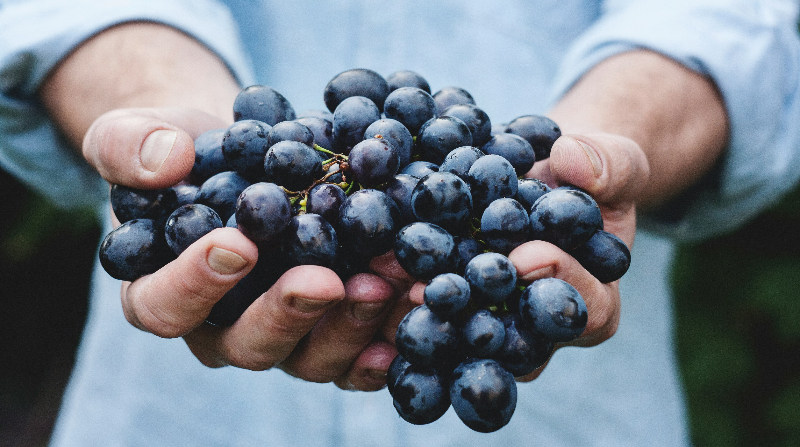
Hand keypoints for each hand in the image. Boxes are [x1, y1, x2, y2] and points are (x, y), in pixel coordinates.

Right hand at [84, 107, 397, 390]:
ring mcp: (282, 336)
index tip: (239, 244)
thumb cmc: (183, 153)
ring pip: (311, 357)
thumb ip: (130, 146)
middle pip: (247, 345)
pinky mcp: (329, 331)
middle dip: (289, 314)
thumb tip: (166, 160)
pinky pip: (358, 354)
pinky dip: (389, 337)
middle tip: (326, 281)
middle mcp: (221, 329)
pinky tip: (416, 309)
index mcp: (161, 293)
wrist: (244, 158)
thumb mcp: (139, 136)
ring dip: (352, 324)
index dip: (196, 284)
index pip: (165, 306)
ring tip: (388, 281)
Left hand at [397, 132, 648, 380]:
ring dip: (425, 312)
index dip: (560, 283)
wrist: (542, 177)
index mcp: (593, 303)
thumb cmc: (587, 176)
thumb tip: (573, 160)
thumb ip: (609, 165)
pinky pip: (426, 310)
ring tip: (392, 283)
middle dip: (477, 313)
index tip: (528, 255)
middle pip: (513, 339)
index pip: (586, 309)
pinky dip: (396, 294)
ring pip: (462, 334)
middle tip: (440, 290)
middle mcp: (537, 329)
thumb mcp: (614, 162)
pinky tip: (368, 272)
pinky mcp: (450, 306)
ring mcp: (490, 322)